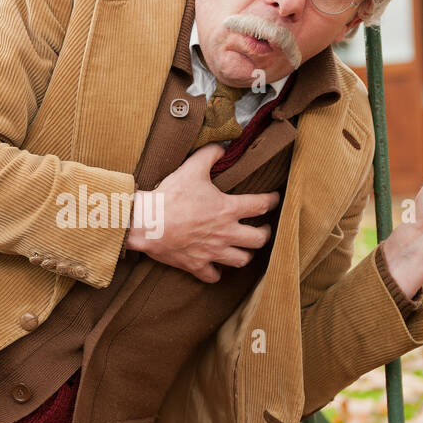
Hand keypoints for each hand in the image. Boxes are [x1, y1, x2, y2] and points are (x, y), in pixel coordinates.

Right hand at [124, 143, 280, 282]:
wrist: (147, 222)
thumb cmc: (170, 196)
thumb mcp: (191, 168)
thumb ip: (210, 154)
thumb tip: (222, 146)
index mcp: (227, 209)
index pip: (261, 205)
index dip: (272, 201)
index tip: (274, 199)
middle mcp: (225, 233)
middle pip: (259, 239)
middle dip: (264, 234)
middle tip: (262, 228)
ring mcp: (212, 252)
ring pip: (241, 260)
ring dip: (245, 254)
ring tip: (244, 248)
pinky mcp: (196, 264)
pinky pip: (214, 276)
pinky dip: (217, 273)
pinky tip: (216, 267)